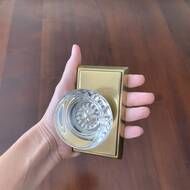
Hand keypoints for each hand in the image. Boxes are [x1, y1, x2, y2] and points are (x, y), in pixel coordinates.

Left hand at [39, 44, 154, 158]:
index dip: (129, 82)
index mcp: (97, 93)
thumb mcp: (64, 86)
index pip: (116, 85)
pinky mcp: (104, 135)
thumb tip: (76, 47)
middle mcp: (104, 105)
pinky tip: (138, 130)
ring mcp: (105, 120)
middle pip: (124, 100)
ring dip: (137, 113)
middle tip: (149, 97)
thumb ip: (71, 68)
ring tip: (145, 111)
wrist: (53, 137)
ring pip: (125, 116)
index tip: (140, 80)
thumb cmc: (58, 109)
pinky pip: (119, 133)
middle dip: (137, 98)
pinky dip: (130, 132)